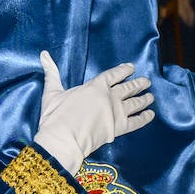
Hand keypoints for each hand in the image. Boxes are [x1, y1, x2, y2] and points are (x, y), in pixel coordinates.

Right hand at [32, 51, 154, 175]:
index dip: (123, 70)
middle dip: (138, 84)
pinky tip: (151, 114)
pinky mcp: (120, 128)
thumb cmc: (56, 115)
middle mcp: (110, 97)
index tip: (131, 67)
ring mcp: (117, 112)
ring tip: (151, 96)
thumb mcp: (52, 91)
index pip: (113, 75)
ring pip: (135, 103)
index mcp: (95, 86)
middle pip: (128, 88)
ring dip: (144, 98)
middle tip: (146, 81)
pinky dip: (145, 117)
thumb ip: (51, 72)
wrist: (64, 139)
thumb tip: (43, 54)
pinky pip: (137, 121)